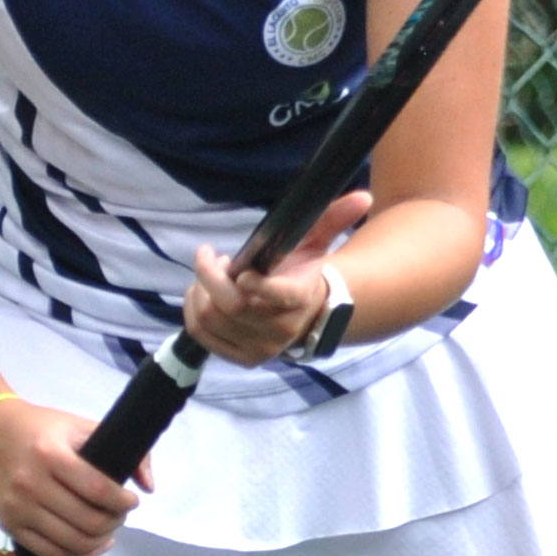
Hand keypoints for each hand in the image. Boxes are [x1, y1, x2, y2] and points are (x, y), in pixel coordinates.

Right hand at [0, 395, 146, 555]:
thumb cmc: (42, 428)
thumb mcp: (82, 427)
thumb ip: (123, 451)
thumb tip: (148, 487)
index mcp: (50, 454)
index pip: (97, 489)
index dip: (122, 502)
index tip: (131, 501)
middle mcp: (30, 483)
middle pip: (87, 521)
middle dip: (114, 522)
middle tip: (120, 515)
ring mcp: (17, 508)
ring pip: (72, 543)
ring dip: (99, 542)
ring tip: (108, 532)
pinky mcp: (8, 525)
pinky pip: (50, 553)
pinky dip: (77, 555)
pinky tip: (90, 545)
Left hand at [181, 192, 371, 365]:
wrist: (307, 315)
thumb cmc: (303, 272)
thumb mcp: (317, 242)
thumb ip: (334, 217)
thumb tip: (363, 197)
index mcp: (301, 298)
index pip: (280, 297)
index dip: (257, 285)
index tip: (239, 267)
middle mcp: (282, 330)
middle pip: (233, 305)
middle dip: (211, 276)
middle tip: (212, 259)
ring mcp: (260, 348)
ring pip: (211, 318)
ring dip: (201, 290)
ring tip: (211, 275)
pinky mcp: (241, 358)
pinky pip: (201, 334)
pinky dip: (192, 309)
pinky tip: (202, 294)